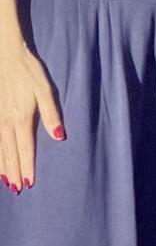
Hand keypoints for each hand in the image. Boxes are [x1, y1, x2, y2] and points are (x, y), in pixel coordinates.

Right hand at [0, 39, 63, 193]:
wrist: (6, 55)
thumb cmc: (28, 71)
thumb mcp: (45, 89)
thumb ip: (52, 114)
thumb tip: (59, 137)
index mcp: (22, 118)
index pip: (25, 149)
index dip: (28, 167)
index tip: (30, 183)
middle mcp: (6, 122)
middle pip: (9, 153)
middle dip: (14, 173)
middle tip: (17, 190)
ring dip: (1, 166)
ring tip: (5, 182)